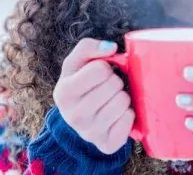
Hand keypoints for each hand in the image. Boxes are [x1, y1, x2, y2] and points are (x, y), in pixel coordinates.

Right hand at [53, 38, 134, 154]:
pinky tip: (117, 114)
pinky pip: (129, 121)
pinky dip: (128, 114)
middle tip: (107, 87)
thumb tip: (111, 48)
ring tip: (111, 99)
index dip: (104, 67)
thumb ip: (89, 47)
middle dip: (115, 81)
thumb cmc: (80, 82)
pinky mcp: (107, 145)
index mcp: (64, 93)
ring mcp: (90, 133)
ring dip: (122, 96)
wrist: (78, 116)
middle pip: (114, 85)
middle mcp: (73, 116)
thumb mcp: (77, 62)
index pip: (101, 69)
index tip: (99, 73)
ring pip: (123, 102)